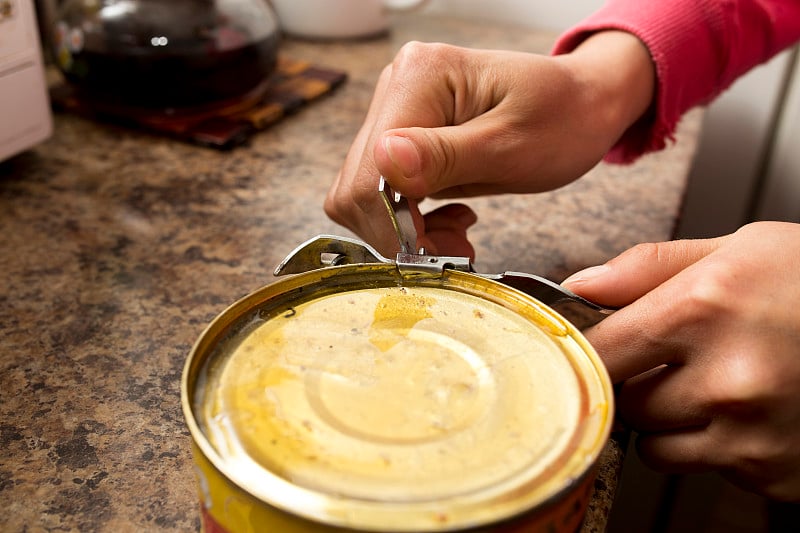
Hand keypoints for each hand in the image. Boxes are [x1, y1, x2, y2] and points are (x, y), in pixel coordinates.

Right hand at [325, 31, 653, 257]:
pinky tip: (447, 219)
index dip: (394, 223)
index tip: (436, 252)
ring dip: (403, 229)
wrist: (584, 104)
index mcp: (422, 76)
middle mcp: (398, 86)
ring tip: (457, 235)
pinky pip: (380, 191)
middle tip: (454, 249)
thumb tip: (385, 162)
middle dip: (399, 231)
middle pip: (357, 184)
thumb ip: (445, 155)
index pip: (372, 169)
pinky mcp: (404, 134)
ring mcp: (396, 110)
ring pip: (362, 193)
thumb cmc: (564, 117)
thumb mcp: (513, 144)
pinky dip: (408, 218)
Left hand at [563, 221, 799, 500]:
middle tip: (673, 361)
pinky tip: (754, 411)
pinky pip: (711, 469)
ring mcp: (754, 435)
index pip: (598, 353)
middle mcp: (725, 380)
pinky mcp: (777, 473)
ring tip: (715, 386)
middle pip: (621, 406)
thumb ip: (647, 267)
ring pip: (656, 447)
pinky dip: (718, 446)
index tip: (587, 352)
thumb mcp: (738, 248)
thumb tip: (580, 286)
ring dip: (670, 422)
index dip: (586, 354)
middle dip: (635, 385)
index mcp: (702, 310)